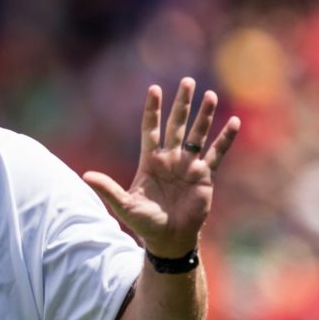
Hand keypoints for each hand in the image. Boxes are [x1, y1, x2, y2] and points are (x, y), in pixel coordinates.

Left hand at [83, 77, 240, 257]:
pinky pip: (216, 154)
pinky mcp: (204, 176)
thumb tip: (85, 176)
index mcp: (150, 161)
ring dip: (204, 116)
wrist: (168, 238)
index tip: (154, 88)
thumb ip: (107, 189)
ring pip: (198, 135)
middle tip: (187, 81)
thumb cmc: (144, 221)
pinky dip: (225, 139)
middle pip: (176, 125)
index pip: (150, 129)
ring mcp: (188, 165)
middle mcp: (170, 158)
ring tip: (210, 95)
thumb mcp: (124, 205)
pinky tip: (234, 122)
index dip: (153, 110)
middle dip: (182, 104)